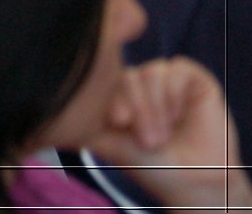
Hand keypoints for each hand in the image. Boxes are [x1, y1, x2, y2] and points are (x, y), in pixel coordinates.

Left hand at [87, 58, 251, 210]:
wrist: (194, 182)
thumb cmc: (152, 165)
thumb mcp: (111, 143)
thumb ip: (85, 122)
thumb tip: (57, 115)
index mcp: (115, 93)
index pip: (103, 80)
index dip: (110, 98)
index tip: (118, 122)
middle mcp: (138, 82)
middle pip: (126, 76)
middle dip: (138, 110)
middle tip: (150, 141)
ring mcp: (164, 78)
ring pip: (150, 73)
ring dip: (157, 108)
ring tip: (165, 135)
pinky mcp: (192, 77)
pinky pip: (176, 69)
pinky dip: (175, 94)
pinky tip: (181, 115)